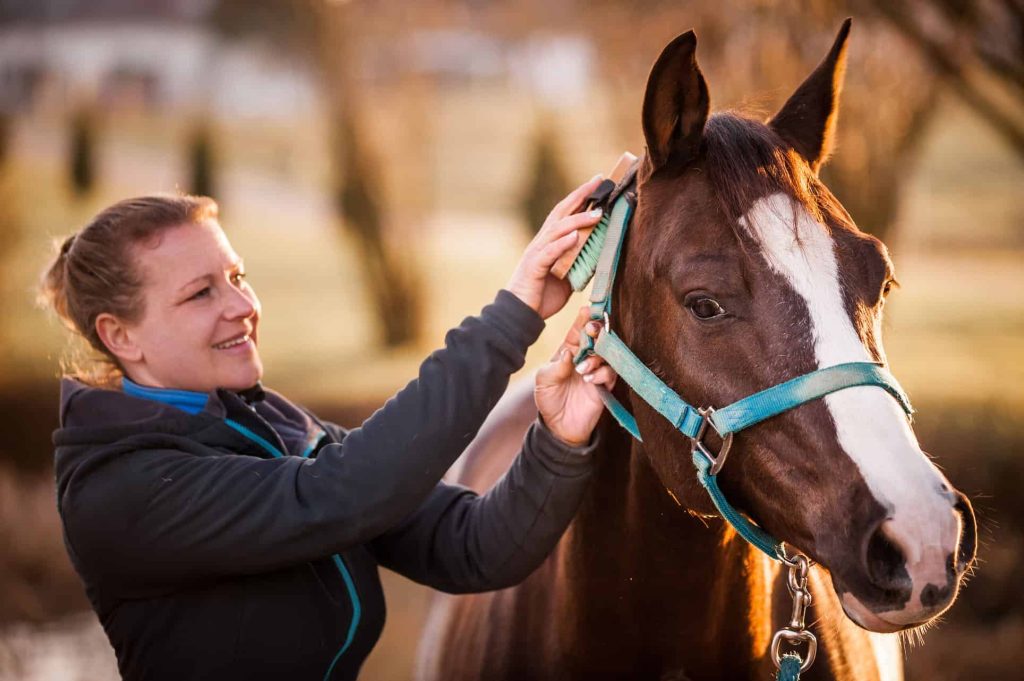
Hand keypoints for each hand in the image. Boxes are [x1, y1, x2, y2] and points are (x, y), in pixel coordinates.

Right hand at [505, 175, 604, 318]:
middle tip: (598, 182)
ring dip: (577, 220)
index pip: (565, 214)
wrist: (520, 315)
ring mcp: (536, 253)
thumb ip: (579, 264)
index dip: (580, 198)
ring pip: (557, 230)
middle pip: (561, 213)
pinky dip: (562, 244)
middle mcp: (541, 243)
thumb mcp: (567, 278)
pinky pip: (549, 253)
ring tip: (597, 213)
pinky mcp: (533, 268)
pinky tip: (575, 236)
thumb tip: (599, 255)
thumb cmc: (542, 296)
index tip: (597, 183)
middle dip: (580, 196)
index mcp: (549, 243)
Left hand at [535, 306, 617, 445]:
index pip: (578, 330)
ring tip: (582, 369)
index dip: (584, 319)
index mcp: (569, 350)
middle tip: (592, 331)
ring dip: (596, 357)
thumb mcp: (544, 380)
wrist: (559, 426)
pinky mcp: (606, 385)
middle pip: (597, 337)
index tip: (587, 309)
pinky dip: (602, 373)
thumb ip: (556, 366)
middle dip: (597, 331)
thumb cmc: (549, 399)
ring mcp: (597, 369)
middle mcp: (585, 356)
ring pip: (606, 353)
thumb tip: (569, 352)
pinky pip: (611, 372)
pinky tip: (589, 380)